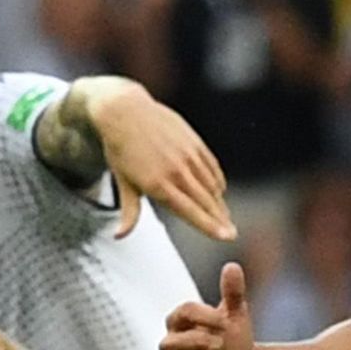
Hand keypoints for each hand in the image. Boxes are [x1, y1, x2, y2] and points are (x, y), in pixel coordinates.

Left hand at [96, 88, 234, 242]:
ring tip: (225, 218)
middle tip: (232, 234)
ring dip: (219, 203)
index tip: (228, 237)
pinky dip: (217, 181)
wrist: (125, 112)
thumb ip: (129, 212)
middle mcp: (177, 172)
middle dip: (221, 220)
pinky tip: (219, 191)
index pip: (191, 212)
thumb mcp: (123, 183)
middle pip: (206, 202)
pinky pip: (212, 167)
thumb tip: (119, 236)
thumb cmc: (119, 151)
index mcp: (158, 185)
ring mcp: (188, 156)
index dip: (210, 226)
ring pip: (211, 185)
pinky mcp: (194, 143)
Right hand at [161, 262, 259, 349]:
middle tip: (222, 345)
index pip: (183, 312)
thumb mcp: (237, 313)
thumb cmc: (237, 339)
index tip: (225, 322)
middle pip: (174, 342)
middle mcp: (169, 344)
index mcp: (178, 321)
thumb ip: (233, 291)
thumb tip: (232, 266)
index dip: (206, 317)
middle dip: (206, 343)